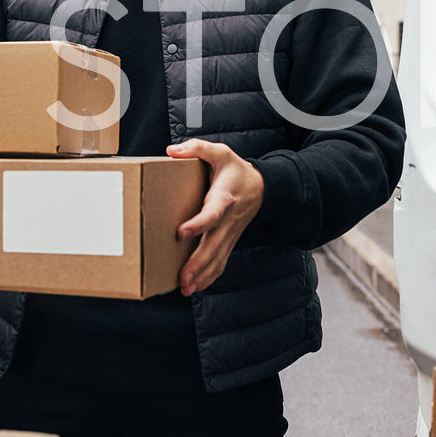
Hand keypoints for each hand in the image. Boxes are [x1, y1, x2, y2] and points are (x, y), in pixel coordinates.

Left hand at [167, 139, 264, 295]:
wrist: (262, 187)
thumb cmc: (236, 170)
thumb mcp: (220, 152)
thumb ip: (198, 148)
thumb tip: (172, 150)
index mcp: (224, 198)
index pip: (212, 214)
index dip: (198, 224)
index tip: (181, 233)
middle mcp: (228, 221)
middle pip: (214, 245)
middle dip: (198, 263)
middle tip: (182, 277)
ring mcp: (230, 234)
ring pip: (217, 258)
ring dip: (202, 275)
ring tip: (185, 288)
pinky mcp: (229, 241)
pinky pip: (221, 262)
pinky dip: (209, 276)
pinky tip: (195, 287)